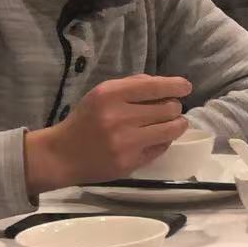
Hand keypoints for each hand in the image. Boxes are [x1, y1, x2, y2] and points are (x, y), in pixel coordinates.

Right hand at [24, 75, 192, 193]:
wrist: (61, 155)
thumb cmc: (85, 120)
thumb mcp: (101, 94)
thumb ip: (132, 85)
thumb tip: (165, 84)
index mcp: (110, 95)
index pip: (154, 86)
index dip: (176, 86)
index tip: (185, 87)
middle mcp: (118, 117)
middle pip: (169, 108)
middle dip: (174, 107)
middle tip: (170, 109)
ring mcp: (125, 142)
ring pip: (172, 129)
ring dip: (177, 124)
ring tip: (173, 123)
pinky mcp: (130, 162)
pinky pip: (161, 147)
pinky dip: (164, 141)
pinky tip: (156, 138)